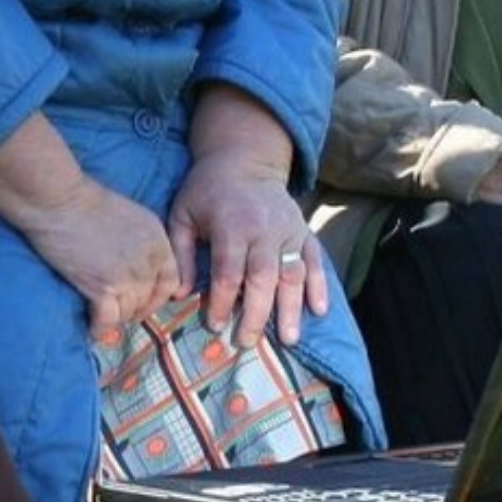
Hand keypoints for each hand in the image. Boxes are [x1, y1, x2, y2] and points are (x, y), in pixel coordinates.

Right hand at [13, 176, 182, 339]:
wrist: (60, 201)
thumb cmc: (86, 200)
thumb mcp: (129, 216)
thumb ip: (139, 243)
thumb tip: (131, 265)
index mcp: (158, 242)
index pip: (171, 281)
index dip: (158, 296)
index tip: (145, 301)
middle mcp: (148, 263)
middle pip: (148, 300)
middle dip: (135, 309)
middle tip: (119, 311)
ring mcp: (127, 278)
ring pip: (128, 313)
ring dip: (116, 317)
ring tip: (102, 316)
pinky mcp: (102, 290)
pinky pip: (106, 321)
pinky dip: (100, 328)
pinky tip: (93, 330)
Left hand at [167, 149, 325, 346]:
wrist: (244, 158)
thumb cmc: (206, 190)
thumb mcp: (183, 214)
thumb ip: (182, 253)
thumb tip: (180, 294)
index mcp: (232, 226)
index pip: (229, 273)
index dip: (222, 303)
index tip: (215, 325)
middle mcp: (264, 230)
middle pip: (263, 279)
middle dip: (256, 314)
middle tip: (247, 342)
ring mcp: (289, 231)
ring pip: (293, 275)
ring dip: (291, 309)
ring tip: (288, 339)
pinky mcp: (304, 231)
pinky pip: (316, 260)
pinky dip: (320, 285)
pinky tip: (319, 310)